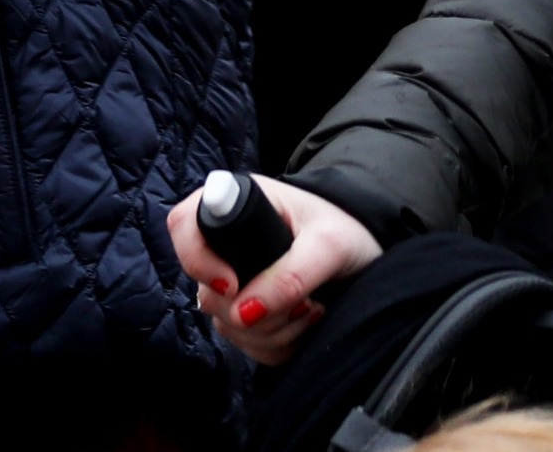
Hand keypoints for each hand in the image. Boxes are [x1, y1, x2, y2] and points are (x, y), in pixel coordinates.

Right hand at [167, 173, 381, 364]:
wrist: (368, 251)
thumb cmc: (347, 229)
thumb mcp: (328, 245)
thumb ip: (290, 275)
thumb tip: (245, 313)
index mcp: (237, 206)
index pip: (183, 225)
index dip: (198, 260)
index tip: (232, 285)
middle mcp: (227, 244)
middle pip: (208, 292)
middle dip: (256, 310)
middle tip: (303, 301)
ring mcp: (235, 281)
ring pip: (228, 325)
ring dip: (275, 330)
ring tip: (313, 308)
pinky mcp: (249, 313)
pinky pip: (248, 346)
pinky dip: (278, 344)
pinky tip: (307, 323)